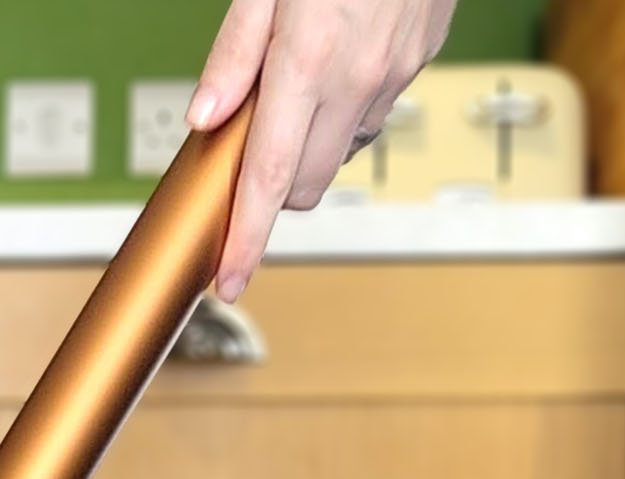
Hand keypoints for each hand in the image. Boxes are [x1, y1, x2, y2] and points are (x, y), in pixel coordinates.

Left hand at [184, 0, 460, 300]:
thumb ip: (233, 54)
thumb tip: (204, 119)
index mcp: (309, 59)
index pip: (268, 176)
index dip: (245, 236)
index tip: (228, 278)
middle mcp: (359, 78)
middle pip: (303, 184)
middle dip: (269, 188)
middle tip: (243, 151)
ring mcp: (396, 75)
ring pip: (340, 154)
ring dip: (308, 146)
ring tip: (292, 92)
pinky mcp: (420, 63)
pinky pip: (371, 117)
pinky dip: (342, 113)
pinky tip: (334, 69)